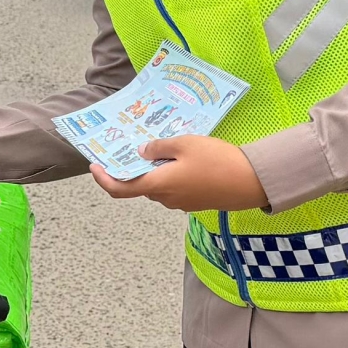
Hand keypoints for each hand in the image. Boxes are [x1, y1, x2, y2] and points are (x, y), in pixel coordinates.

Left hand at [89, 135, 267, 211]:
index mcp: (158, 185)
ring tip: (166, 146)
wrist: (252, 182)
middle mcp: (166, 199)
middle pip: (141, 184)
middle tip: (138, 144)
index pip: (120, 189)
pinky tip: (185, 158)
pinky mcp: (196, 202)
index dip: (104, 179)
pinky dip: (172, 175)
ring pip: (159, 185)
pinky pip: (176, 188)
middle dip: (137, 167)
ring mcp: (182, 203)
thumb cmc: (217, 160)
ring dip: (157, 170)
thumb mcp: (185, 144)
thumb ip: (159, 148)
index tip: (95, 166)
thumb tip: (142, 153)